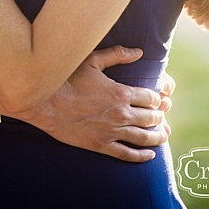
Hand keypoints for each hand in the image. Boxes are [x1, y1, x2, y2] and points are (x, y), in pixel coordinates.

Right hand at [20, 46, 170, 161]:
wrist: (45, 103)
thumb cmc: (67, 79)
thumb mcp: (93, 60)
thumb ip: (118, 55)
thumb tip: (139, 52)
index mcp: (121, 92)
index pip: (151, 97)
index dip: (160, 98)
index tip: (162, 98)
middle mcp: (120, 113)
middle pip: (151, 117)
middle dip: (160, 116)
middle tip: (164, 115)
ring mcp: (111, 131)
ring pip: (143, 137)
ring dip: (157, 137)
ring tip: (164, 136)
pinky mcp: (100, 145)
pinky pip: (126, 154)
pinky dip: (141, 156)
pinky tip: (149, 156)